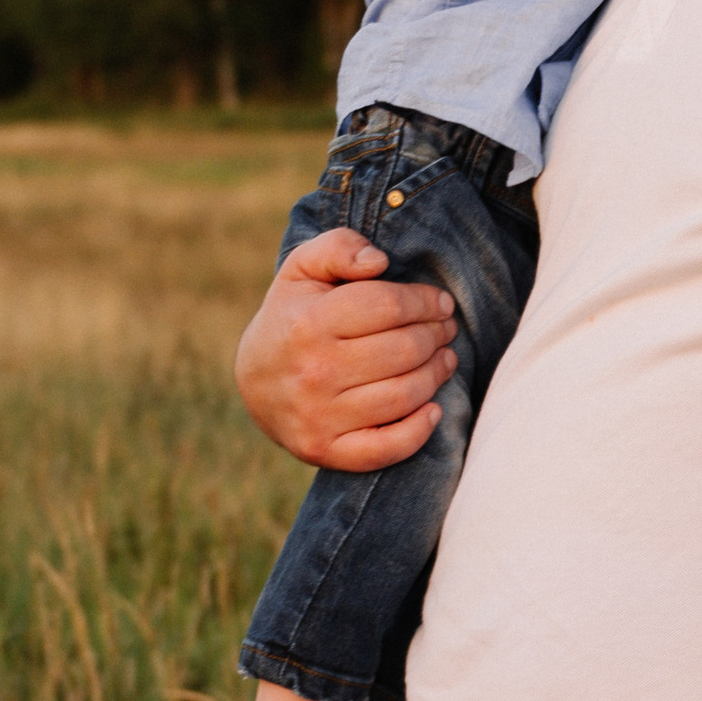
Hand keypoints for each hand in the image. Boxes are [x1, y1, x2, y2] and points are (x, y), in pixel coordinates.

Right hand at [235, 228, 457, 474]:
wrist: (256, 383)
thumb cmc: (292, 317)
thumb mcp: (302, 270)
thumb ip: (338, 248)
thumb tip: (379, 262)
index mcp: (309, 323)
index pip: (388, 306)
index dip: (424, 302)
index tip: (441, 302)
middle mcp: (313, 372)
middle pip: (403, 350)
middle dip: (435, 335)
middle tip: (446, 330)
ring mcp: (319, 416)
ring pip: (403, 395)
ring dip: (436, 375)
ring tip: (444, 359)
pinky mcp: (325, 451)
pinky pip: (386, 448)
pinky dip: (419, 430)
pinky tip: (433, 408)